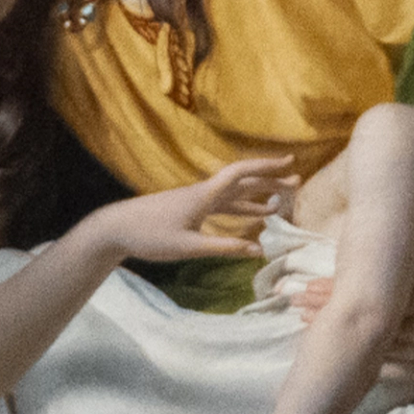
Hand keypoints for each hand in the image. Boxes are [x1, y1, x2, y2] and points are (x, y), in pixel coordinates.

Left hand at [93, 155, 293, 263]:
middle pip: (243, 182)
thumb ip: (224, 249)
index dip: (266, 166)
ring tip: (280, 201)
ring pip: (234, 194)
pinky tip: (252, 217)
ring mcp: (196, 200)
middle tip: (296, 184)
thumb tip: (258, 251)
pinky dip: (241, 208)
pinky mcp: (190, 209)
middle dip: (270, 181)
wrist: (116, 228)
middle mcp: (203, 193)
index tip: (290, 163)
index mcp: (204, 196)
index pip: (240, 173)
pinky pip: (223, 205)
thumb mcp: (189, 248)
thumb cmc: (150, 236)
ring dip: (258, 196)